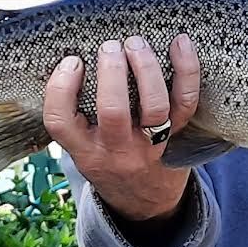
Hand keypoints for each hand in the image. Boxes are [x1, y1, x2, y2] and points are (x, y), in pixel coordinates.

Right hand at [43, 34, 200, 222]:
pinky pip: (186, 102)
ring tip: (136, 43)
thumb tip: (69, 58)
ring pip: (154, 106)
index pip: (61, 122)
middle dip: (112, 73)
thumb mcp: (81, 148)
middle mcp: (117, 150)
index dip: (61, 88)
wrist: (146, 203)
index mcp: (84, 150)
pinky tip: (181, 43)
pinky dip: (187, 70)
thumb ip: (74, 114)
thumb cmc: (108, 160)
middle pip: (113, 111)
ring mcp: (150, 144)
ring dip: (146, 68)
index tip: (72, 61)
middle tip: (110, 46)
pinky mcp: (178, 135)